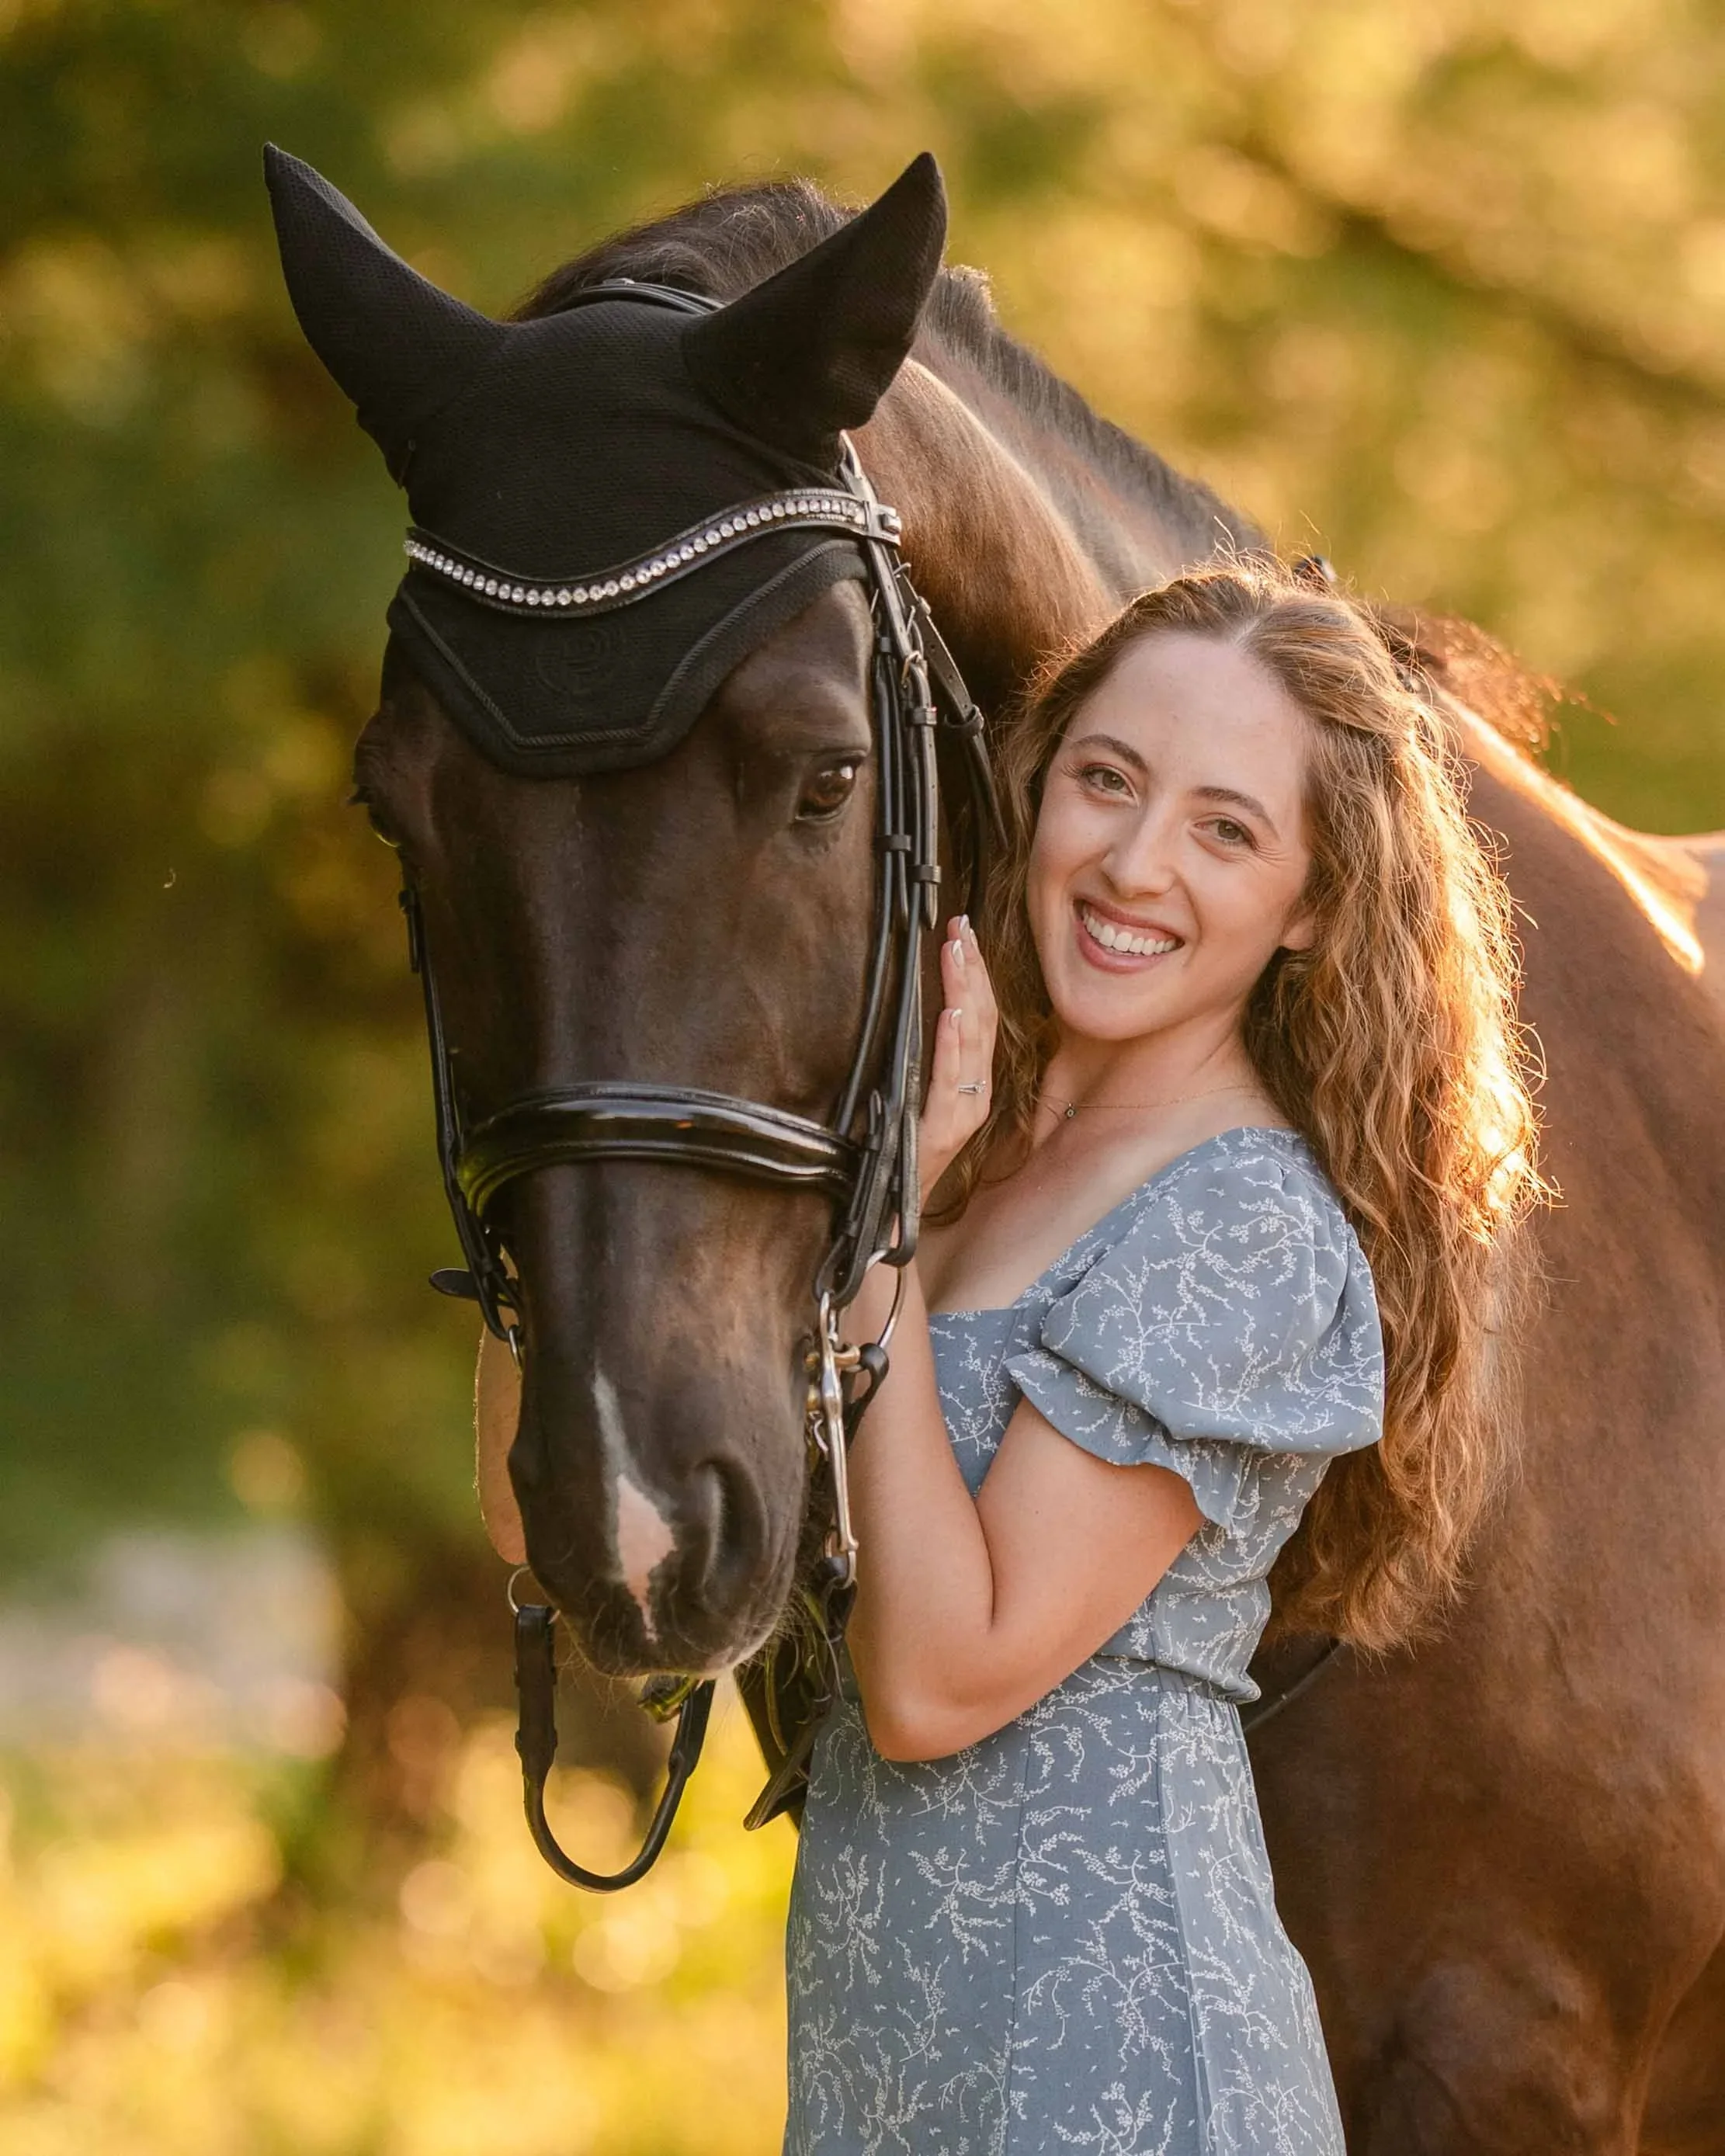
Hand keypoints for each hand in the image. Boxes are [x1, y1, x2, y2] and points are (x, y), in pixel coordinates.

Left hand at [920, 914, 997, 1205]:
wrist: (894, 1216)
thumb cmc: (903, 1157)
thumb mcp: (917, 1100)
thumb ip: (927, 1062)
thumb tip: (923, 1011)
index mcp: (973, 1084)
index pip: (981, 1017)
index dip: (975, 973)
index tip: (963, 931)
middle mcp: (976, 1095)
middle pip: (982, 1019)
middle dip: (971, 968)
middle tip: (959, 925)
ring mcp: (962, 1113)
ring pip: (971, 1042)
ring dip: (963, 991)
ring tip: (956, 952)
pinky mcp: (940, 1130)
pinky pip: (949, 1080)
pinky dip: (952, 1045)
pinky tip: (950, 1014)